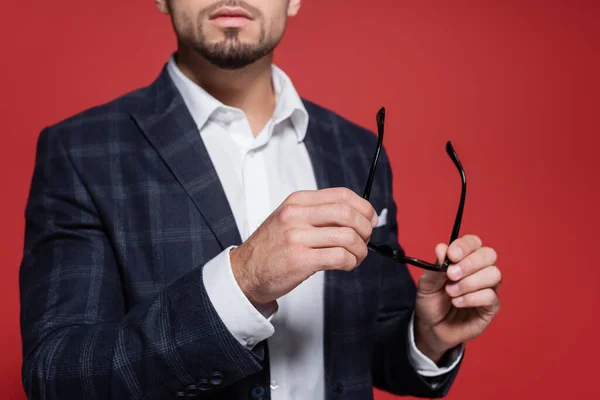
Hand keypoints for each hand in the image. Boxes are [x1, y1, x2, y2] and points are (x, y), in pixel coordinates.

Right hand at [230, 188, 377, 304]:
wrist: (245, 271)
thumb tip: (358, 216)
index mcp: (297, 201)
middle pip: (348, 214)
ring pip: (348, 237)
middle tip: (365, 240)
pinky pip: (340, 257)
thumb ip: (318, 213)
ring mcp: (297, 237)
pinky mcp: (300, 260)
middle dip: (365, 228)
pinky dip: (351, 262)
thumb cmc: (272, 247)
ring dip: (360, 250)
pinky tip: (347, 265)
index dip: (364, 207)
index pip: (342, 195)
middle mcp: (297, 215)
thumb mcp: (289, 218)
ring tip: (356, 257)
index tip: (370, 220)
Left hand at [414, 234, 501, 362]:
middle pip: (489, 254)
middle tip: (451, 275)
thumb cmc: (431, 302)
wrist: (431, 328)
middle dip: (469, 264)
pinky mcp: (490, 307)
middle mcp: (479, 270)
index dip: (465, 245)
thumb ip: (435, 267)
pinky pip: (491, 296)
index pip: (474, 242)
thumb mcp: (426, 284)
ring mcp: (488, 288)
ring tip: (451, 292)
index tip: (452, 255)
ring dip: (470, 282)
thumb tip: (442, 248)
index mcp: (464, 259)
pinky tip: (458, 302)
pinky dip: (472, 298)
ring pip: (493, 274)